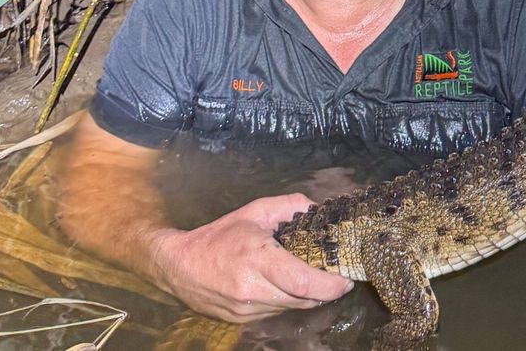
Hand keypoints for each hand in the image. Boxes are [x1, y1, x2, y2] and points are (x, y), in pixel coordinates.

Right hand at [149, 193, 353, 322]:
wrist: (179, 265)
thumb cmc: (219, 236)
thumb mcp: (254, 211)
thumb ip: (290, 205)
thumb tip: (318, 209)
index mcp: (258, 259)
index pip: (303, 282)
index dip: (331, 285)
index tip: (346, 278)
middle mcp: (253, 289)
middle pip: (303, 300)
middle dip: (326, 291)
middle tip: (338, 277)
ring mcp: (247, 309)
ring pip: (292, 309)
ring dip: (307, 297)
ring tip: (312, 279)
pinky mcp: (243, 320)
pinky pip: (276, 313)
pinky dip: (287, 301)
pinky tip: (284, 286)